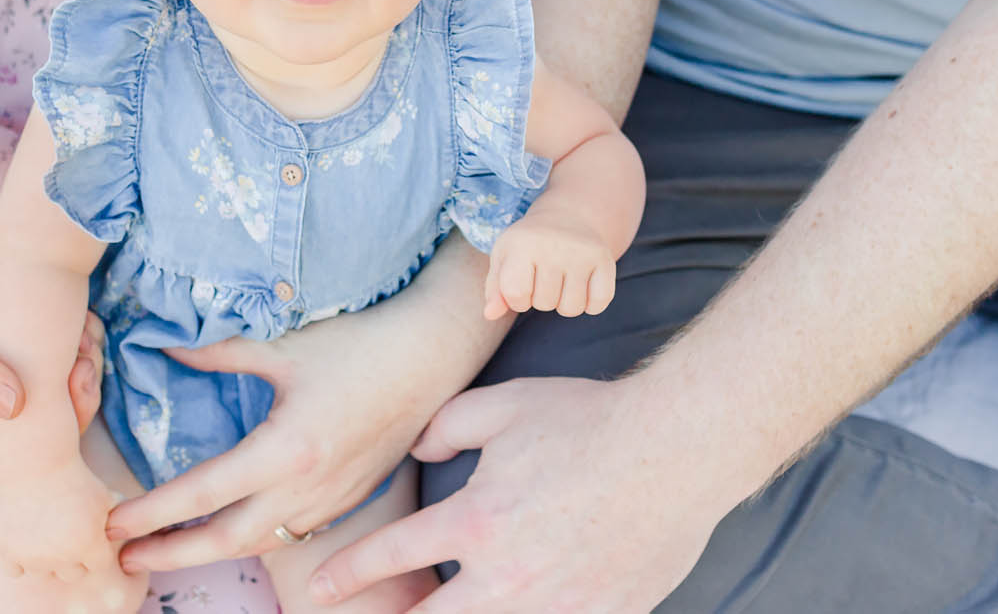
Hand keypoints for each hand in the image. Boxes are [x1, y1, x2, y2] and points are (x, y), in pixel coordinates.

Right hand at [0, 206, 105, 512]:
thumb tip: (14, 408)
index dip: (28, 487)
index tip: (60, 459)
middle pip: (39, 444)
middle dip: (71, 422)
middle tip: (79, 379)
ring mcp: (5, 368)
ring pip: (59, 398)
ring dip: (82, 379)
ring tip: (83, 349)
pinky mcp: (25, 334)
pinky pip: (65, 354)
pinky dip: (83, 345)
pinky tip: (86, 324)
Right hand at [0, 462, 146, 613]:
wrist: (36, 461)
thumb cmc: (77, 478)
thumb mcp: (106, 498)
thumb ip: (121, 522)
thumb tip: (133, 535)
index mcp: (90, 545)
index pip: (98, 565)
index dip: (95, 548)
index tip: (89, 531)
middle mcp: (62, 556)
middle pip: (73, 574)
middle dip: (73, 556)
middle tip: (67, 530)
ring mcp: (33, 557)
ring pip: (44, 572)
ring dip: (46, 558)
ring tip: (45, 531)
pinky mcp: (8, 552)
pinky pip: (15, 571)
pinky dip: (19, 560)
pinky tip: (25, 539)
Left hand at [106, 291, 487, 570]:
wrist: (429, 357)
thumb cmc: (357, 344)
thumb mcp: (283, 346)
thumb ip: (220, 353)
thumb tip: (169, 348)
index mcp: (285, 450)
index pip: (201, 494)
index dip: (151, 512)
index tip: (113, 522)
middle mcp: (306, 487)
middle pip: (223, 540)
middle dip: (168, 554)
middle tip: (123, 558)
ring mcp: (330, 500)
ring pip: (257, 544)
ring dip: (208, 552)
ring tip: (167, 551)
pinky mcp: (347, 500)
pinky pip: (289, 534)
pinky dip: (251, 541)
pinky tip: (230, 533)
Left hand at [309, 377, 733, 612]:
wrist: (677, 447)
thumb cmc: (590, 419)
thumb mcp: (506, 405)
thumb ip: (448, 424)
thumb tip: (416, 447)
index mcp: (476, 520)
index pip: (391, 556)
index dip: (347, 575)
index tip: (320, 588)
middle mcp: (506, 575)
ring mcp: (554, 605)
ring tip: (444, 611)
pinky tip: (521, 611)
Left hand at [483, 213, 616, 318]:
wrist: (568, 215)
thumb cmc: (529, 243)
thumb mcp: (504, 257)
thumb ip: (495, 288)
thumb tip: (490, 314)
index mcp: (522, 244)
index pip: (516, 296)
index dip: (517, 299)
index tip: (521, 284)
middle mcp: (553, 246)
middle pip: (544, 304)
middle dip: (541, 298)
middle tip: (544, 275)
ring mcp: (582, 253)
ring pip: (571, 308)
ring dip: (564, 303)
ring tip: (561, 280)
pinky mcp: (605, 260)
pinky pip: (599, 304)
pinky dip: (591, 304)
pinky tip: (583, 286)